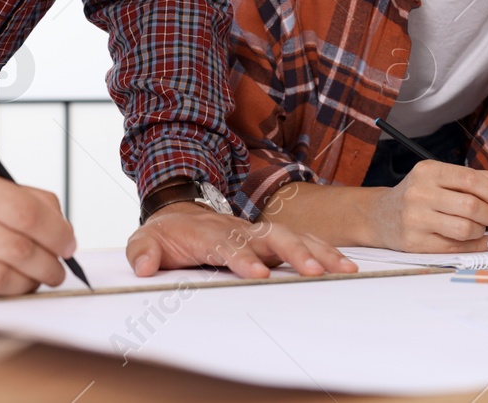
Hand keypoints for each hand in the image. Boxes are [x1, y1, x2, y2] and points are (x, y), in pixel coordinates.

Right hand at [0, 165, 75, 296]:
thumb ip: (22, 201)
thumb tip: (64, 230)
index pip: (27, 211)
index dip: (57, 233)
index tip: (68, 245)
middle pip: (18, 248)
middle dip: (48, 265)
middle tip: (55, 271)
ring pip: (1, 279)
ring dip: (27, 285)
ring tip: (31, 281)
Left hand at [125, 202, 356, 278]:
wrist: (181, 213)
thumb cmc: (168, 232)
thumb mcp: (147, 240)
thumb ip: (143, 252)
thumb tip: (142, 267)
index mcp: (209, 233)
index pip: (228, 245)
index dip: (243, 258)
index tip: (258, 273)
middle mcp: (239, 229)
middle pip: (271, 236)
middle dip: (293, 252)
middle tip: (313, 271)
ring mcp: (257, 233)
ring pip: (292, 236)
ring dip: (318, 251)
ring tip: (343, 268)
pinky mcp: (270, 240)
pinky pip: (302, 242)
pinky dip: (324, 251)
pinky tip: (345, 264)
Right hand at [372, 159, 487, 252]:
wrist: (381, 216)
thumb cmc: (419, 195)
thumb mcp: (438, 178)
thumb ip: (471, 179)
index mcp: (428, 171)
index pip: (469, 179)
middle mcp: (419, 193)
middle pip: (470, 206)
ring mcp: (415, 219)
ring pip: (465, 229)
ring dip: (481, 231)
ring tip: (478, 227)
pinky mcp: (415, 242)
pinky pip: (455, 248)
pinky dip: (476, 246)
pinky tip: (482, 241)